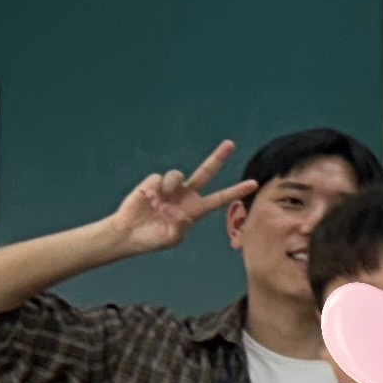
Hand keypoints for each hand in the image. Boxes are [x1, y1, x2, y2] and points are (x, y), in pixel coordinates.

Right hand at [110, 139, 252, 255]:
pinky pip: (159, 178)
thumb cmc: (153, 239)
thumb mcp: (172, 238)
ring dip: (170, 186)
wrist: (128, 234)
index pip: (220, 198)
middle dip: (218, 158)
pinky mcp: (154, 182)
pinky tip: (148, 199)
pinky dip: (154, 189)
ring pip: (177, 174)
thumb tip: (182, 211)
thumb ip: (182, 226)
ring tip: (157, 202)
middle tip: (231, 144)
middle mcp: (186, 195)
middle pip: (206, 172)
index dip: (236, 191)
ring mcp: (171, 188)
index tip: (254, 184)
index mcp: (195, 209)